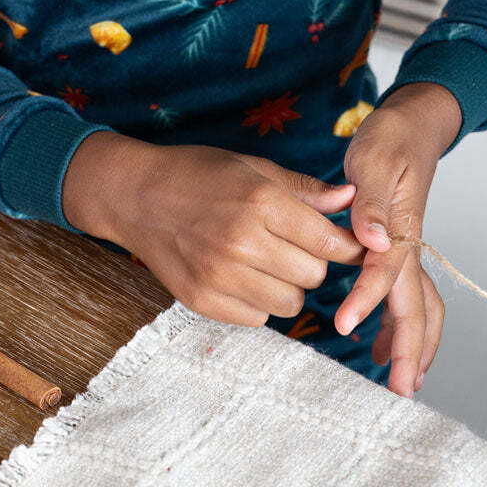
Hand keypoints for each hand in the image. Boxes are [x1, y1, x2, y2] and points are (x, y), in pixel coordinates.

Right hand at [61, 132, 364, 326]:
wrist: (134, 196)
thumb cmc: (197, 174)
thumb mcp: (253, 168)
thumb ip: (304, 188)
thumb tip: (351, 199)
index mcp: (261, 203)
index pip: (328, 242)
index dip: (346, 246)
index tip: (347, 245)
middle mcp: (243, 243)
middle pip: (313, 275)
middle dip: (312, 262)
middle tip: (292, 245)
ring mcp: (220, 276)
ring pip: (290, 303)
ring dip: (287, 286)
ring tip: (266, 262)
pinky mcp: (202, 301)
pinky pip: (257, 319)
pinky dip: (258, 303)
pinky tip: (242, 277)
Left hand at [332, 82, 459, 397]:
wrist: (413, 123)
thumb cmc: (390, 139)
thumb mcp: (374, 161)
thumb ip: (370, 202)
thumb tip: (371, 239)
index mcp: (400, 228)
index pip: (387, 274)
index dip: (367, 302)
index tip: (342, 325)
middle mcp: (409, 245)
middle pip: (418, 305)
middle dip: (410, 349)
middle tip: (398, 388)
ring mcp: (408, 249)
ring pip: (420, 306)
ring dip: (411, 344)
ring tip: (398, 379)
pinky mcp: (399, 248)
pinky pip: (407, 295)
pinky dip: (399, 323)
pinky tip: (377, 342)